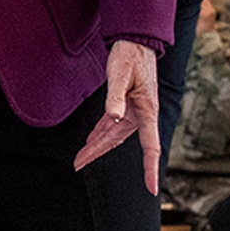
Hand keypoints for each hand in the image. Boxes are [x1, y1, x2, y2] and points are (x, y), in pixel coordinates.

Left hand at [73, 40, 160, 194]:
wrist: (135, 42)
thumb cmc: (131, 57)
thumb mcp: (121, 75)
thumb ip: (116, 97)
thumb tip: (115, 117)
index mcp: (147, 111)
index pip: (151, 147)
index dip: (150, 169)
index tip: (152, 188)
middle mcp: (140, 115)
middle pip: (118, 141)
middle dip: (97, 153)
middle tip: (77, 164)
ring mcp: (132, 111)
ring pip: (112, 134)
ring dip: (95, 145)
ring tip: (78, 157)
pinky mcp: (124, 104)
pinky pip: (110, 124)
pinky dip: (99, 133)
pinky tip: (90, 140)